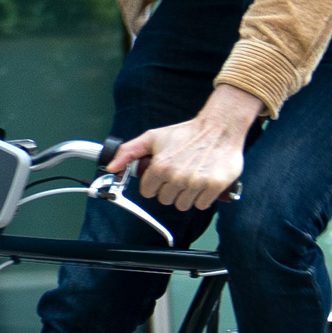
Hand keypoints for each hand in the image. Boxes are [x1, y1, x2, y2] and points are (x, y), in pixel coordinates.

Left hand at [108, 86, 262, 212]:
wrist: (220, 127)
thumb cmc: (186, 133)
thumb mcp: (153, 137)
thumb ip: (128, 152)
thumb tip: (111, 168)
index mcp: (161, 166)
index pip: (148, 192)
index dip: (154, 184)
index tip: (162, 175)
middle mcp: (178, 177)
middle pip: (165, 200)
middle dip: (170, 189)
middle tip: (178, 173)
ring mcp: (196, 183)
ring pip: (183, 205)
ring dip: (186, 195)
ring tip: (191, 177)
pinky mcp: (214, 186)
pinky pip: (201, 205)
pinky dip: (202, 197)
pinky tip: (202, 182)